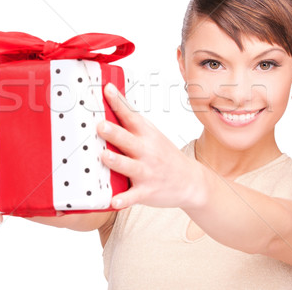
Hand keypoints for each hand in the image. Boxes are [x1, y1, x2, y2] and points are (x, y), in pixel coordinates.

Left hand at [96, 83, 205, 209]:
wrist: (190, 181)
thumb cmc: (164, 155)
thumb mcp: (152, 135)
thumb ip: (131, 122)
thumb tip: (111, 98)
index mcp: (147, 134)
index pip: (130, 115)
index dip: (118, 102)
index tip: (107, 89)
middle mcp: (147, 151)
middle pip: (128, 140)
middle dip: (115, 133)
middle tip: (101, 126)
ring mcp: (147, 172)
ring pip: (129, 166)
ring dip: (117, 162)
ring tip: (105, 156)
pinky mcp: (147, 191)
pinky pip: (133, 196)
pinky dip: (124, 199)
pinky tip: (113, 201)